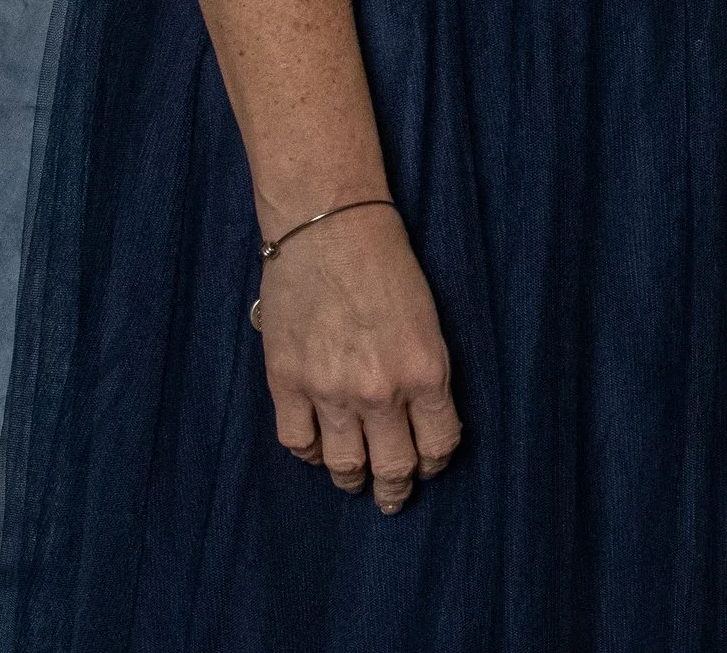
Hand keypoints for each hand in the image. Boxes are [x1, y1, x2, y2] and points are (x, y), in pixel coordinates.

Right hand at [256, 203, 461, 513]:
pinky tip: (318, 448)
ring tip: (356, 481)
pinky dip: (310, 453)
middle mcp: (380, 391)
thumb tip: (420, 416)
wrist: (330, 229)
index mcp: (425, 371)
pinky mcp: (287, 383)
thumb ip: (425, 372)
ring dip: (353, 479)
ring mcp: (329, 391)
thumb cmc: (388, 263)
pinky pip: (298, 443)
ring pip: (344, 466)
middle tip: (394, 497)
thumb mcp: (429, 319)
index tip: (430, 464)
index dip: (436, 461)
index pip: (439, 444)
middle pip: (393, 468)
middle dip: (397, 489)